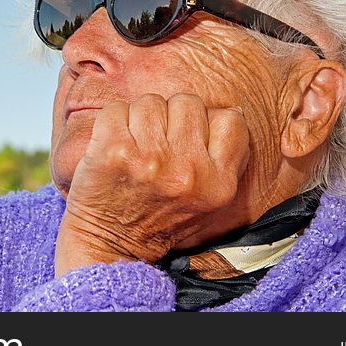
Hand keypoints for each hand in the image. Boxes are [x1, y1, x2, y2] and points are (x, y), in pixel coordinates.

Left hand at [54, 92, 250, 278]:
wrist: (110, 243)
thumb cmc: (159, 215)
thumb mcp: (208, 199)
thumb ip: (224, 157)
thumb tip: (234, 109)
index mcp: (219, 185)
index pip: (230, 120)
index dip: (207, 124)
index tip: (188, 143)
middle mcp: (188, 172)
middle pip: (187, 103)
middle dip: (171, 118)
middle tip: (158, 147)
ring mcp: (150, 161)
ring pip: (150, 102)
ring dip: (140, 119)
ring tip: (135, 149)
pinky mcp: (114, 152)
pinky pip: (116, 108)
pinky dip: (112, 122)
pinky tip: (113, 147)